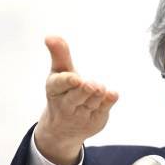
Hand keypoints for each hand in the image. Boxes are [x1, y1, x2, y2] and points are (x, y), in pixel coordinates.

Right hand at [34, 36, 118, 164]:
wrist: (64, 127)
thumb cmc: (63, 91)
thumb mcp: (59, 73)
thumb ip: (59, 55)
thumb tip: (51, 36)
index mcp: (54, 89)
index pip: (59, 85)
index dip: (67, 81)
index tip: (76, 79)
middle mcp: (66, 104)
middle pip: (76, 96)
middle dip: (84, 91)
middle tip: (91, 85)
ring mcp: (81, 114)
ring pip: (91, 102)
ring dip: (97, 95)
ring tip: (99, 87)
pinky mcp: (95, 120)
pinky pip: (103, 110)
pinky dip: (108, 102)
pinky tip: (113, 94)